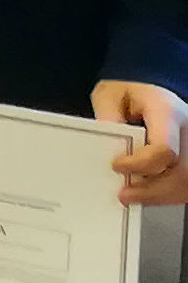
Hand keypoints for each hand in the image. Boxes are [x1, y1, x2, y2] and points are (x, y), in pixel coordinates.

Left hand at [96, 80, 187, 205]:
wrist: (153, 86)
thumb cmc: (132, 91)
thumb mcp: (110, 95)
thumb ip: (107, 117)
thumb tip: (104, 143)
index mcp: (168, 112)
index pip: (164, 149)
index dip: (140, 164)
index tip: (117, 165)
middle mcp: (187, 130)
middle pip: (180, 172)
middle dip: (152, 190)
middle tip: (124, 194)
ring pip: (187, 182)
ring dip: (161, 195)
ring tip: (132, 196)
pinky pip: (187, 182)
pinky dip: (169, 193)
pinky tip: (149, 193)